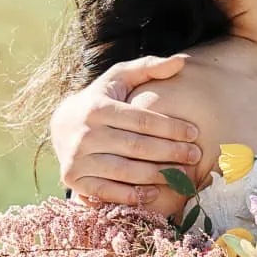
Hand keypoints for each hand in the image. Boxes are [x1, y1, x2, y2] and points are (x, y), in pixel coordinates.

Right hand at [50, 55, 202, 204]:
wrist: (61, 125)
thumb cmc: (101, 98)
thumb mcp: (119, 78)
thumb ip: (148, 67)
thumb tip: (179, 61)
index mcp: (97, 107)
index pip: (142, 120)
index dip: (171, 128)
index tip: (194, 133)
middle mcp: (85, 134)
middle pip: (137, 147)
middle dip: (171, 152)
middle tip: (195, 155)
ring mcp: (77, 159)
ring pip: (125, 171)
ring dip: (158, 175)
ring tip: (182, 175)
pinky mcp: (73, 180)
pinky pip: (107, 191)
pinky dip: (132, 195)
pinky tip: (154, 192)